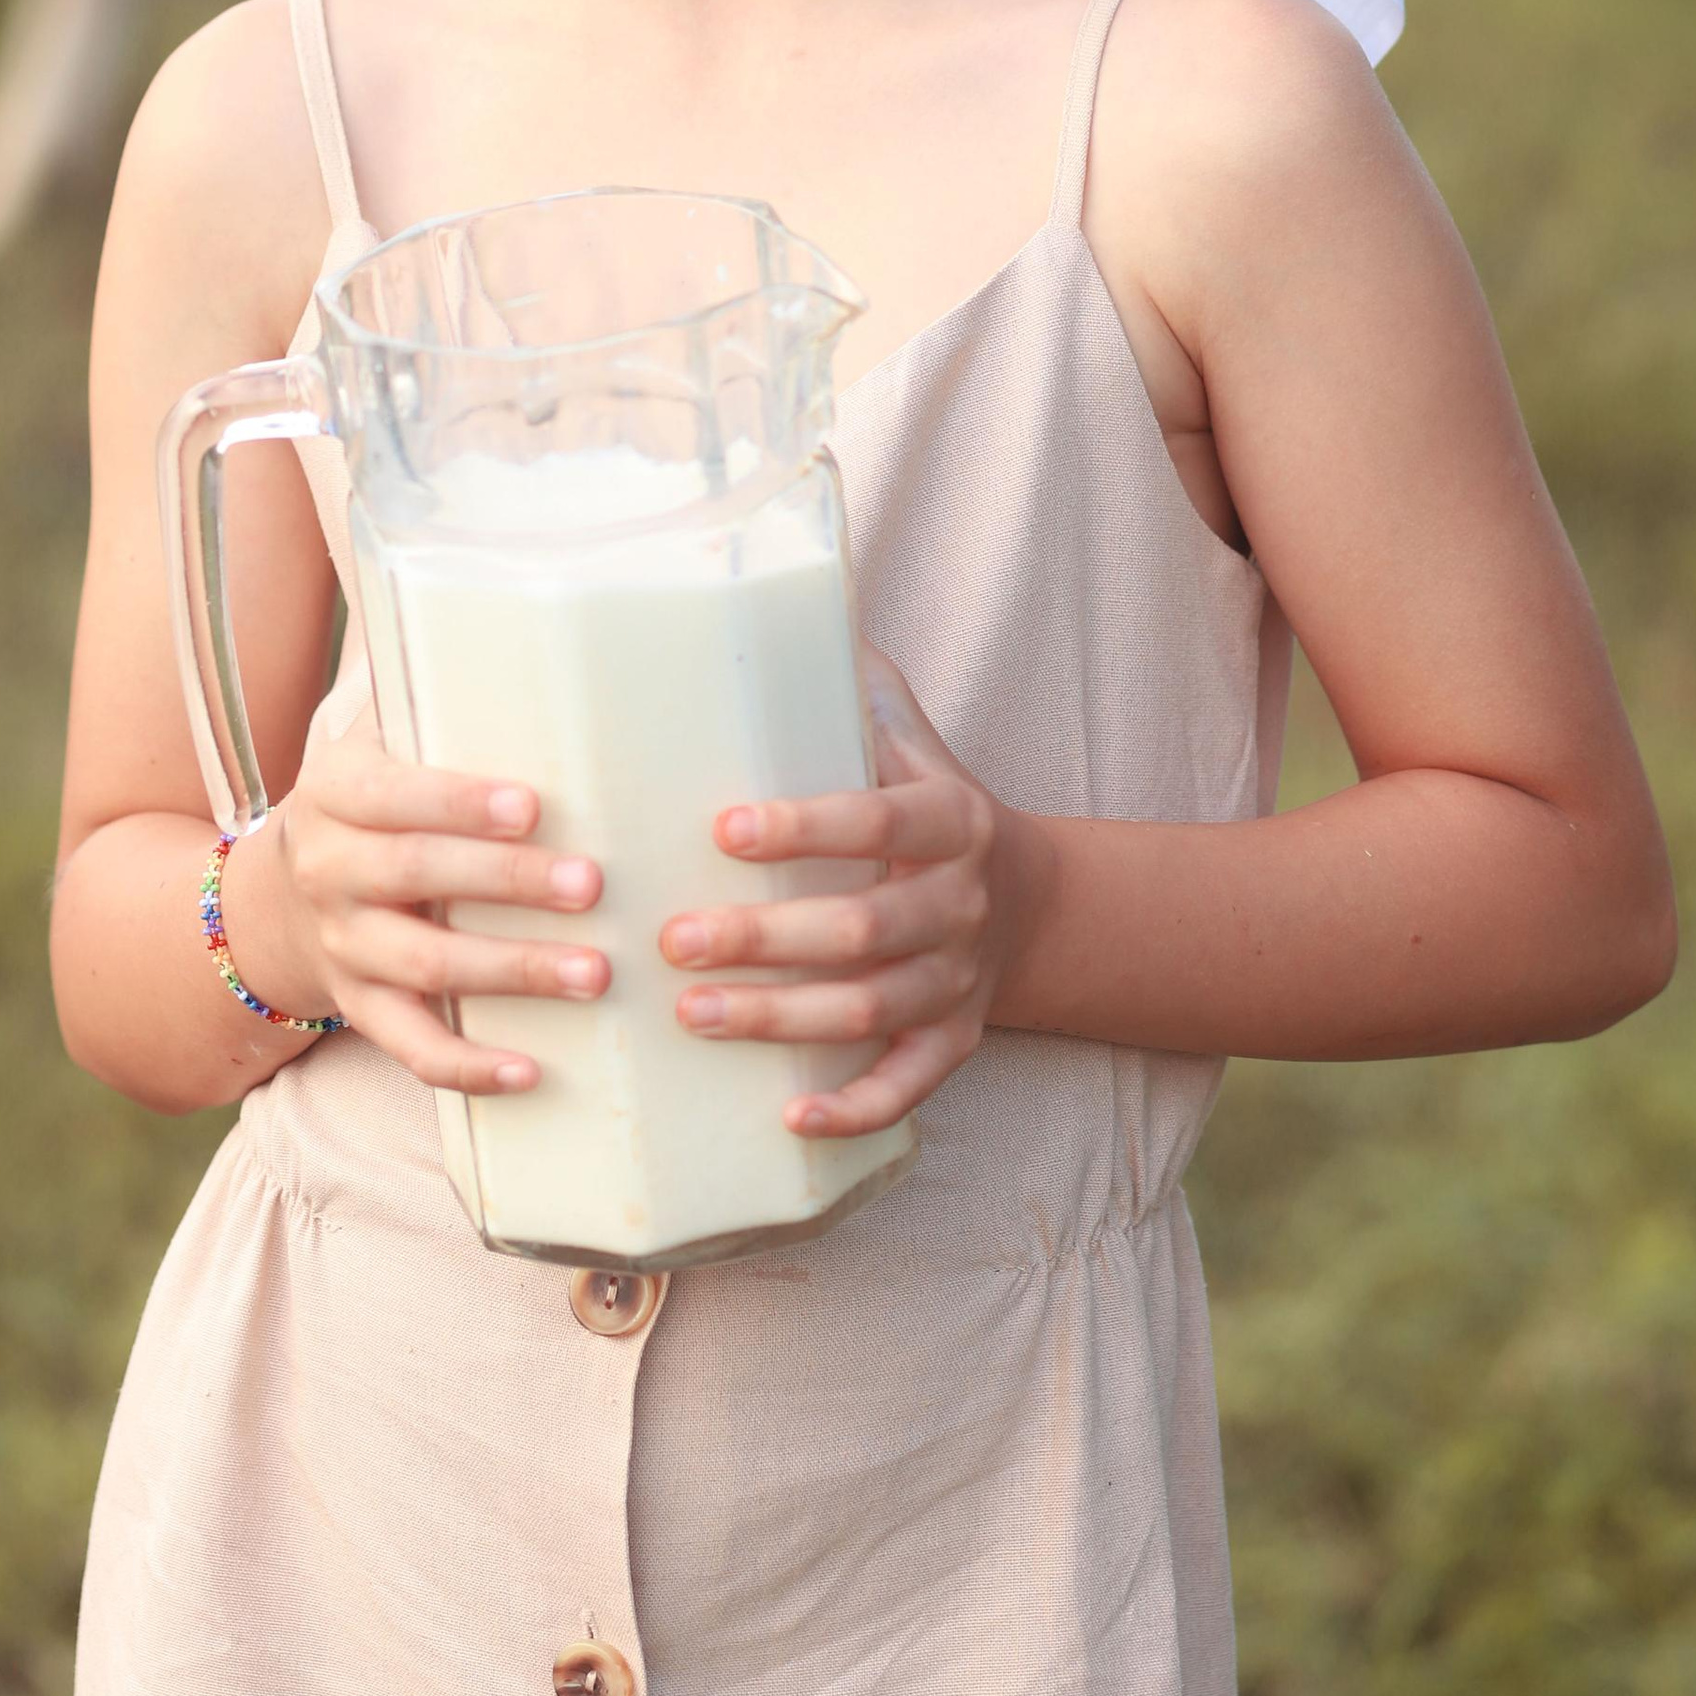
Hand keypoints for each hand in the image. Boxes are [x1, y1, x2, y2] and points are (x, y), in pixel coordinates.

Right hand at [232, 711, 608, 1096]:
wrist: (270, 901)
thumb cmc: (366, 796)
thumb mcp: (368, 729)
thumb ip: (419, 674)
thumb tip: (485, 571)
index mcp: (339, 789)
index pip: (397, 794)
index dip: (462, 801)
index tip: (535, 804)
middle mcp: (331, 868)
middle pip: (418, 878)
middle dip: (508, 886)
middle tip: (594, 886)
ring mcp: (344, 946)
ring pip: (424, 969)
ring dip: (512, 975)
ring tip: (597, 976)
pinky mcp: (360, 1010)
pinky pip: (410, 1049)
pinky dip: (469, 1068)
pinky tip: (535, 1072)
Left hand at [660, 649, 1040, 1138]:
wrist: (1023, 895)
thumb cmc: (921, 797)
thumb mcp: (904, 728)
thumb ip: (844, 671)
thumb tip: (779, 576)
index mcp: (949, 817)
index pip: (878, 819)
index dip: (805, 828)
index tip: (722, 829)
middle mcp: (962, 902)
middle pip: (865, 931)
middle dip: (766, 939)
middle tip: (672, 938)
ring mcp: (962, 979)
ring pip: (872, 1011)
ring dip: (780, 1021)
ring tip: (688, 1015)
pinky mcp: (955, 1041)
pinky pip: (910, 1086)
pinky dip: (856, 1108)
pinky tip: (789, 1119)